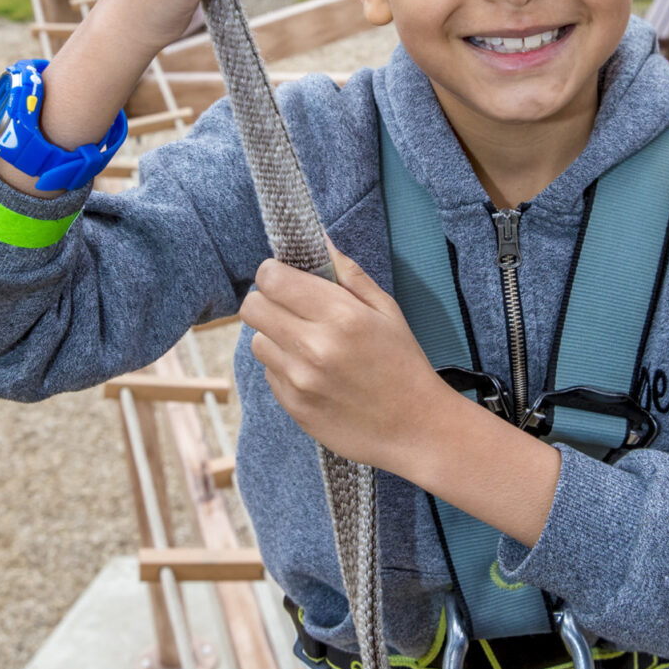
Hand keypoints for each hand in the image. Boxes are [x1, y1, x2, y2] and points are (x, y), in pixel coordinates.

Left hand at [239, 240, 458, 472]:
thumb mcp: (387, 311)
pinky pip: (269, 374)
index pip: (272, 279)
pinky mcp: (293, 407)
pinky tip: (315, 373)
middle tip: (290, 308)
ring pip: (257, 341)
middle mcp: (314, 347)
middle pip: (252, 308)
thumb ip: (349, 274)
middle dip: (267, 301)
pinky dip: (285, 368)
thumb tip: (319, 240)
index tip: (286, 278)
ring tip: (307, 344)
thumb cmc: (404, 364)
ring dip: (275, 337)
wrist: (416, 428)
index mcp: (341, 316)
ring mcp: (300, 380)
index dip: (273, 273)